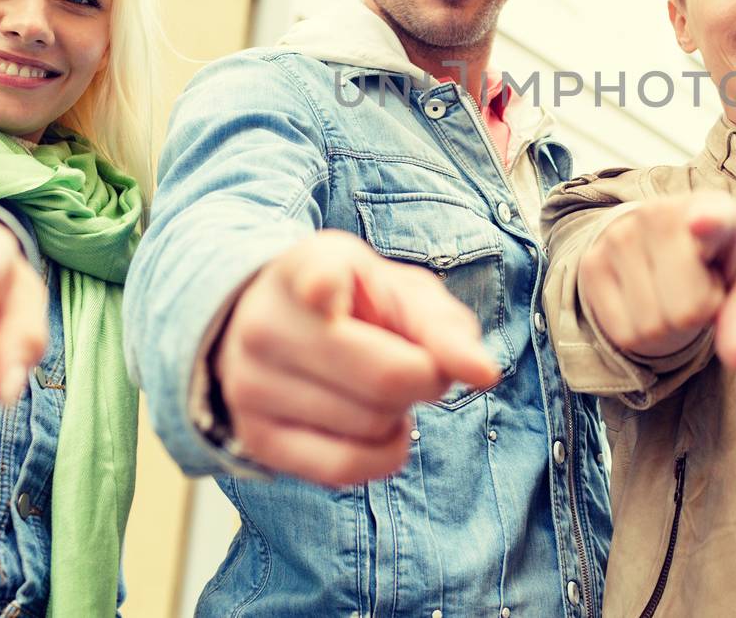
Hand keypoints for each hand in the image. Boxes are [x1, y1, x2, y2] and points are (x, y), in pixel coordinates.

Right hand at [214, 229, 501, 486]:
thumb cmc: (356, 305)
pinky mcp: (256, 439)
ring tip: (378, 386)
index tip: (324, 290)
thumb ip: (444, 327)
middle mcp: (267, 325)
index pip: (314, 277)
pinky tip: (379, 427)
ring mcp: (251, 385)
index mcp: (308, 266)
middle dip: (424, 378)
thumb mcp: (401, 293)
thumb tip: (484, 374)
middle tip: (415, 363)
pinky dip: (384, 454)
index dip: (323, 285)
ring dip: (401, 415)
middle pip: (387, 377)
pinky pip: (345, 468)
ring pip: (371, 426)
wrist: (274, 326)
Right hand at [577, 192, 735, 368]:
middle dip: (698, 317)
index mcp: (716, 210)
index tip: (701, 223)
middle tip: (697, 290)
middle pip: (687, 311)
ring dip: (669, 327)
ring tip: (672, 293)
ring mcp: (620, 236)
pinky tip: (648, 300)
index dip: (708, 222)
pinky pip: (623, 333)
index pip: (712, 218)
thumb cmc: (717, 261)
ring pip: (652, 327)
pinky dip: (641, 334)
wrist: (668, 237)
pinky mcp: (592, 262)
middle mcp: (660, 214)